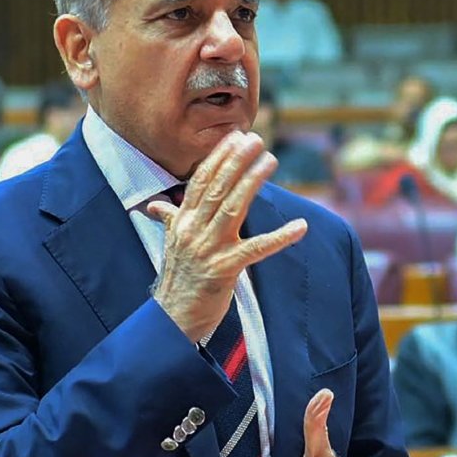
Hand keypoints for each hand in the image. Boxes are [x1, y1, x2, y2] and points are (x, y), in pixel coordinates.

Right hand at [147, 131, 306, 341]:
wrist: (172, 319)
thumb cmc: (178, 281)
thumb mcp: (171, 245)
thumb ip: (169, 220)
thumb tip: (156, 206)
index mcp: (183, 222)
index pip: (201, 181)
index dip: (218, 157)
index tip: (235, 137)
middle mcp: (193, 231)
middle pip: (217, 187)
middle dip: (237, 160)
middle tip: (255, 139)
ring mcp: (208, 249)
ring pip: (233, 208)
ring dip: (253, 181)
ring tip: (270, 160)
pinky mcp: (224, 270)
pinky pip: (257, 249)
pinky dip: (280, 237)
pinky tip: (300, 227)